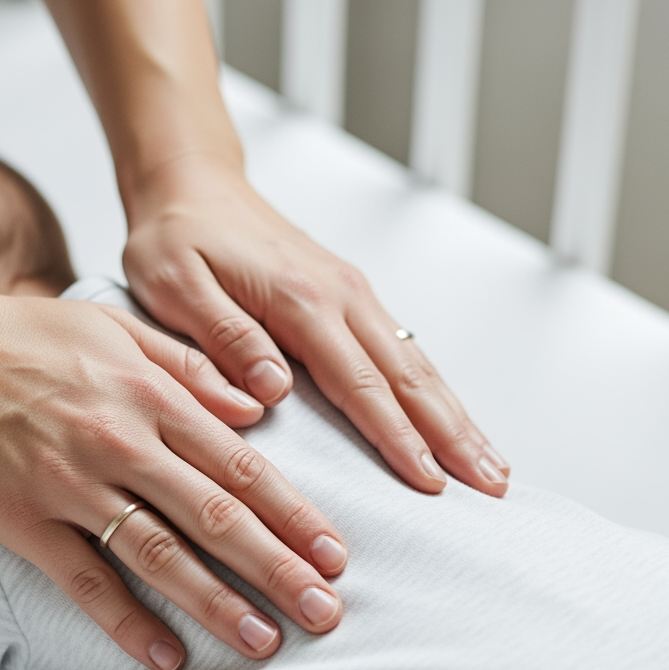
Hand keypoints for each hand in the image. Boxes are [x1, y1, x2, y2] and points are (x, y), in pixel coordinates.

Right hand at [0, 145, 342, 669]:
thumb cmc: (29, 335)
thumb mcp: (119, 327)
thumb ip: (191, 367)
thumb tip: (259, 405)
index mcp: (151, 395)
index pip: (242, 467)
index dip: (295, 515)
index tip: (335, 555)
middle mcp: (120, 442)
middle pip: (215, 517)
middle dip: (278, 568)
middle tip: (325, 613)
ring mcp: (71, 485)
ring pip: (159, 554)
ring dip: (216, 603)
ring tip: (264, 641)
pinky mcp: (23, 520)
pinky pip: (82, 580)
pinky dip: (125, 620)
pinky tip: (164, 657)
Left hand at [123, 156, 510, 496]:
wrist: (192, 184)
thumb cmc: (177, 237)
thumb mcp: (175, 286)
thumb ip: (224, 337)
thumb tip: (272, 390)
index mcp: (300, 299)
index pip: (361, 384)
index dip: (398, 438)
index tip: (429, 484)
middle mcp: (340, 294)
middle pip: (410, 376)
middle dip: (454, 435)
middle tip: (493, 485)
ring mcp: (352, 292)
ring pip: (418, 363)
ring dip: (457, 415)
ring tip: (491, 463)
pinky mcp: (350, 294)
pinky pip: (404, 347)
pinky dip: (434, 388)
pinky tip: (449, 417)